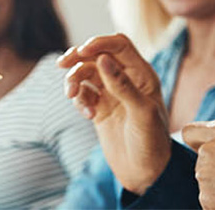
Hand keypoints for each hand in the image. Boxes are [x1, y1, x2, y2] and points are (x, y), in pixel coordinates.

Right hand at [58, 34, 169, 193]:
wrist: (145, 171)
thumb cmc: (151, 141)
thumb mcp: (141, 112)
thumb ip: (122, 84)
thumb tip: (103, 58)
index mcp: (142, 74)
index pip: (119, 45)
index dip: (100, 43)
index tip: (81, 51)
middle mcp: (126, 80)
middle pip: (97, 55)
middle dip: (79, 58)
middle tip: (62, 65)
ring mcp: (112, 94)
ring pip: (86, 73)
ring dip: (74, 80)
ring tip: (72, 96)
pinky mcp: (100, 108)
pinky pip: (83, 94)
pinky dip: (79, 100)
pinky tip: (87, 115)